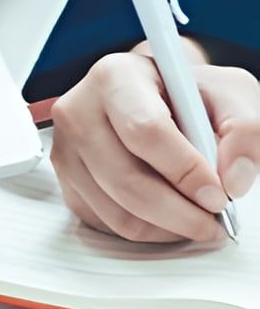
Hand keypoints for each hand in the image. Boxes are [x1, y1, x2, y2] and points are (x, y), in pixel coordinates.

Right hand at [50, 48, 259, 242]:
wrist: (152, 98)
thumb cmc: (184, 94)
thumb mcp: (229, 93)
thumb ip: (246, 128)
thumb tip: (233, 179)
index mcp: (114, 77)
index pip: (144, 131)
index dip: (185, 170)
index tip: (217, 194)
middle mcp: (78, 112)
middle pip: (126, 180)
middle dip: (179, 212)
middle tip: (213, 222)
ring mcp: (66, 151)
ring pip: (117, 210)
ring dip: (166, 228)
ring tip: (197, 220)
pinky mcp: (67, 183)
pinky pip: (107, 223)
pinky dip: (147, 231)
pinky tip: (170, 217)